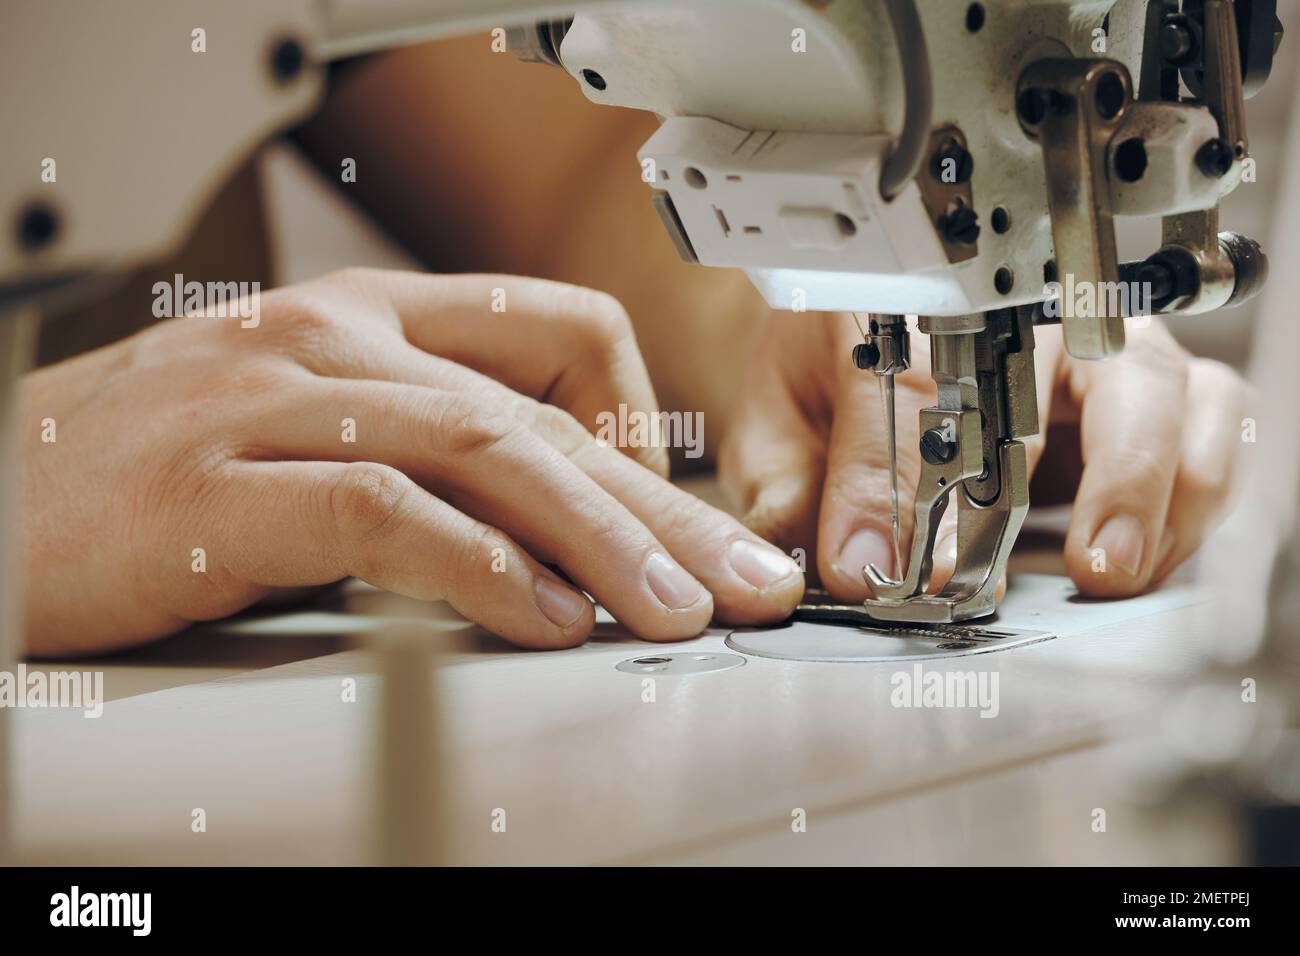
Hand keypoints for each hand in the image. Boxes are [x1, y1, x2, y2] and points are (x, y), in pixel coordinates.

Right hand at [23, 269, 803, 656]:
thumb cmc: (140, 473)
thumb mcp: (301, 430)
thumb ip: (420, 452)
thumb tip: (538, 527)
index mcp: (359, 316)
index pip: (556, 332)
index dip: (637, 424)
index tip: (673, 514)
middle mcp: (332, 339)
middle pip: (547, 411)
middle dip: (663, 506)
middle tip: (741, 581)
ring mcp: (278, 402)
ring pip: (491, 452)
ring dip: (604, 540)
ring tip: (676, 612)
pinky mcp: (228, 483)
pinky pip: (390, 514)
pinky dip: (483, 571)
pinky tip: (545, 621)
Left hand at [718, 311, 1247, 601]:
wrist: (859, 340)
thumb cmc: (826, 380)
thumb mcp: (782, 428)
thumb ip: (796, 487)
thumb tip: (850, 557)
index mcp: (906, 304)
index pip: (912, 381)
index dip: (894, 478)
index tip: (876, 561)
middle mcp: (1017, 313)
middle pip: (1073, 365)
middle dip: (1066, 471)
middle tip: (1049, 560)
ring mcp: (1088, 345)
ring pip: (1161, 388)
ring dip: (1148, 484)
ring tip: (1110, 564)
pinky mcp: (1144, 386)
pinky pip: (1209, 416)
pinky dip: (1196, 484)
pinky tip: (1145, 549)